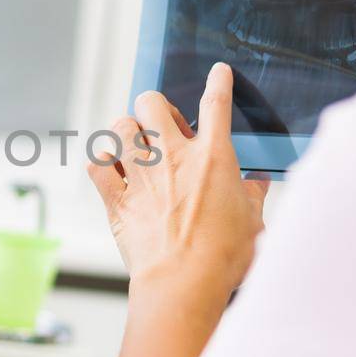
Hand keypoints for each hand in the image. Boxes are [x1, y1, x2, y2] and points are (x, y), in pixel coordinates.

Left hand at [86, 62, 267, 289]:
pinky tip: (112, 170)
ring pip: (120, 125)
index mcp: (213, 159)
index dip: (219, 83)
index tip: (218, 72)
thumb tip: (258, 183)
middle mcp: (173, 157)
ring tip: (136, 147)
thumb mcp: (253, 223)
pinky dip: (102, 162)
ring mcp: (141, 175)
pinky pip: (97, 164)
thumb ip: (253, 195)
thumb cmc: (222, 258)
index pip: (217, 105)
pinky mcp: (117, 199)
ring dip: (127, 131)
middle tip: (166, 129)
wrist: (183, 284)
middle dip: (156, 109)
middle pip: (151, 102)